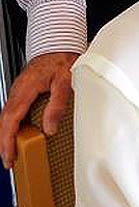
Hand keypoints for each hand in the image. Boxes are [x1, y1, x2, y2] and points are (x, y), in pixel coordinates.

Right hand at [0, 52, 77, 168]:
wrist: (59, 44)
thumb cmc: (63, 59)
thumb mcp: (66, 82)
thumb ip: (58, 104)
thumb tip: (49, 127)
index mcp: (24, 90)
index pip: (10, 120)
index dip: (7, 141)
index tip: (8, 157)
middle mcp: (17, 91)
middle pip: (5, 121)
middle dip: (5, 143)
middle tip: (9, 162)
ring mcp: (19, 91)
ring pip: (8, 117)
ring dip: (8, 135)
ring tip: (13, 153)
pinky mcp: (24, 92)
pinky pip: (15, 112)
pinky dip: (14, 126)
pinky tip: (20, 134)